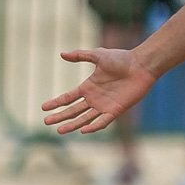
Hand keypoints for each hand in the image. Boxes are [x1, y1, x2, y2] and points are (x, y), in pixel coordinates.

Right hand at [41, 47, 157, 134]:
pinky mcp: (116, 110)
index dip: (56, 103)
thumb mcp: (98, 55)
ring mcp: (104, 106)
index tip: (43, 107)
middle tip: (46, 122)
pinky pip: (103, 121)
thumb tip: (62, 54)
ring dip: (73, 125)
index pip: (68, 98)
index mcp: (88, 87)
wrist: (141, 65)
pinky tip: (83, 130)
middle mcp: (94, 99)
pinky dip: (93, 126)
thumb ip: (80, 55)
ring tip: (60, 130)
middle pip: (73, 110)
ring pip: (85, 119)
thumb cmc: (121, 59)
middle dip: (60, 117)